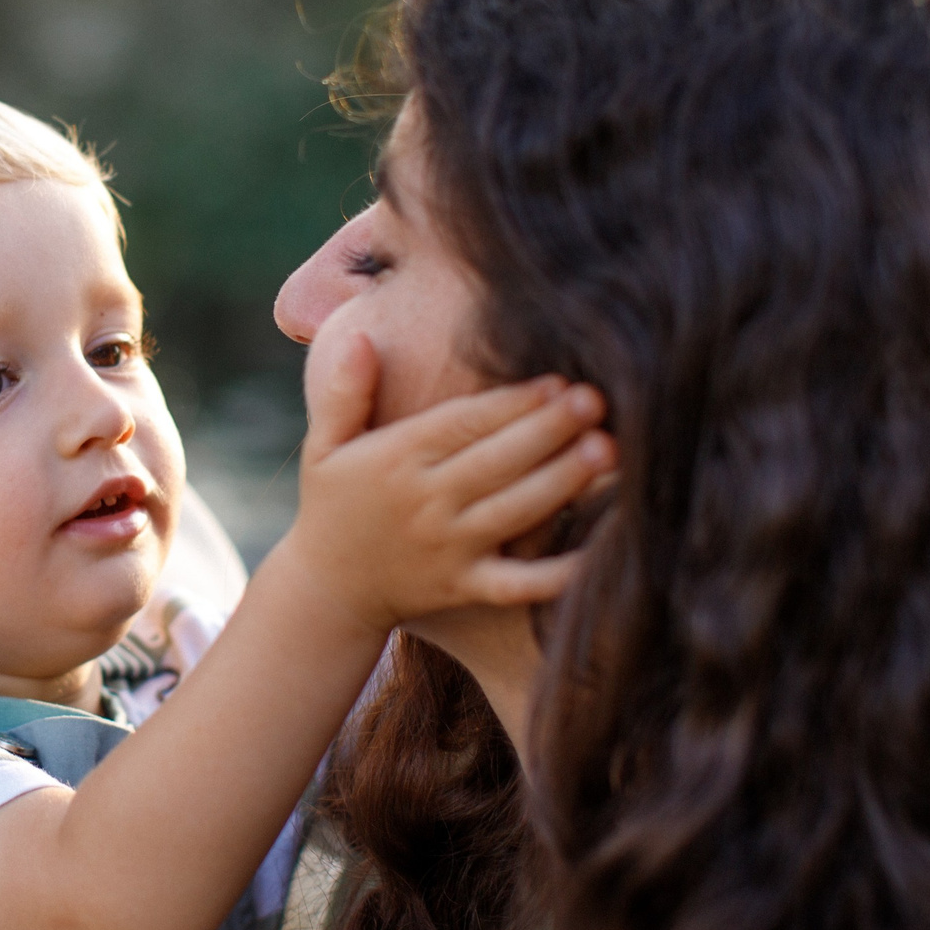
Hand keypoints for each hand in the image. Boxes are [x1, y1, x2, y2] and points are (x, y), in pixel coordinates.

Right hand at [270, 326, 615, 632]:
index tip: (556, 380)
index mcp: (397, 459)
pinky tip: (600, 550)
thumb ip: (341, 392)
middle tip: (597, 401)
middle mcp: (426, 502)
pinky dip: (558, 572)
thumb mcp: (323, 446)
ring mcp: (449, 548)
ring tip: (607, 451)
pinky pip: (517, 583)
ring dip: (563, 480)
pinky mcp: (465, 587)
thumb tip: (358, 338)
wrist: (326, 591)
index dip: (512, 402)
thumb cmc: (332, 506)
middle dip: (550, 429)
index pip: (463, 423)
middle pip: (498, 460)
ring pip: (515, 510)